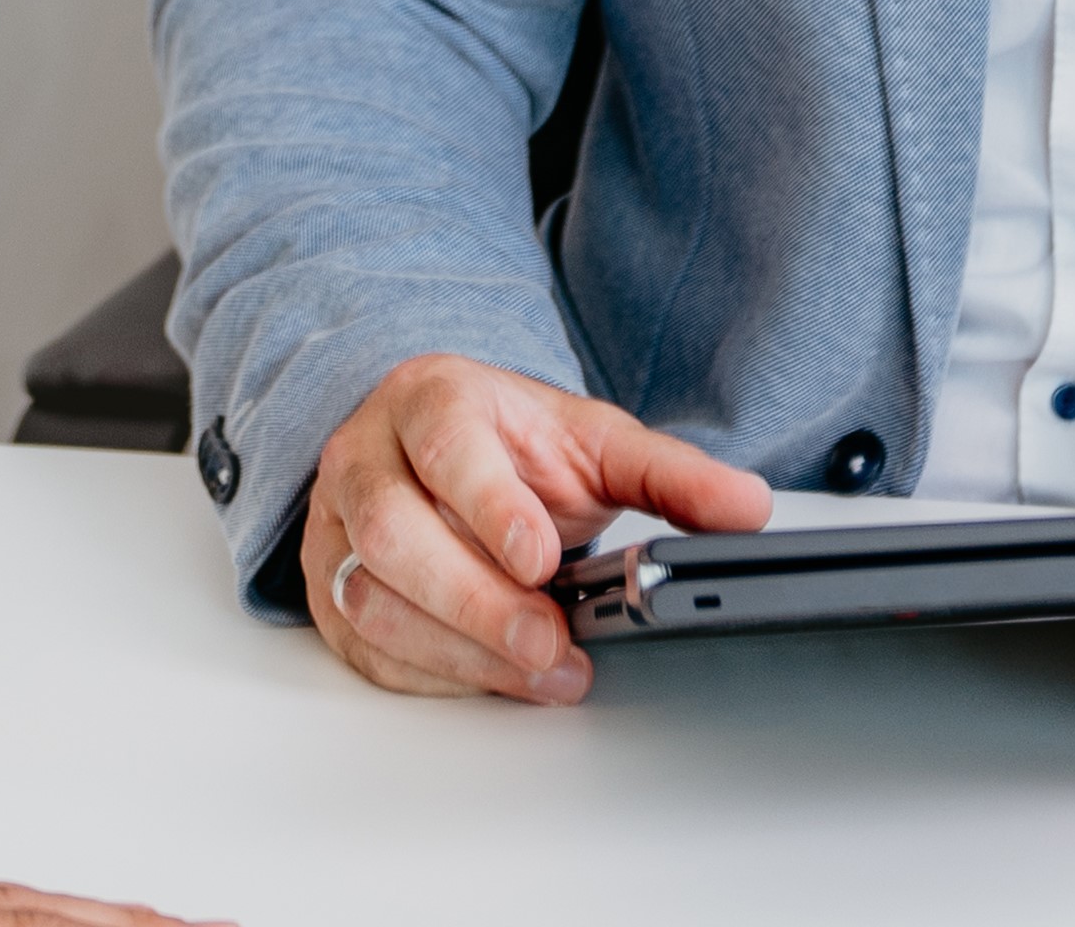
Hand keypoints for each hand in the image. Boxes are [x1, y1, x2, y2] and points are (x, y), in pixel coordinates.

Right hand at [296, 353, 770, 703]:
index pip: (446, 445)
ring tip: (540, 670)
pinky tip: (492, 675)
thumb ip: (669, 473)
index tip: (542, 559)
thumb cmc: (512, 446)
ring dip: (457, 648)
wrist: (440, 446)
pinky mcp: (327, 589)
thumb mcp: (594, 442)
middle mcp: (368, 455)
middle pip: (392, 530)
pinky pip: (364, 646)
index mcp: (432, 400)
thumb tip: (747, 507)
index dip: (489, 505)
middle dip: (474, 600)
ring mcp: (335, 524)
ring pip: (368, 594)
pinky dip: (432, 673)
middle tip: (548, 642)